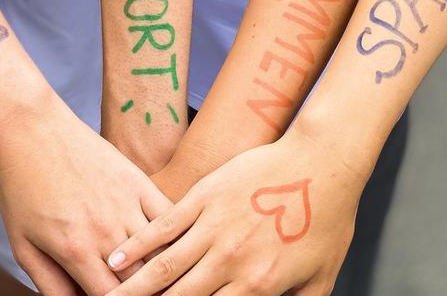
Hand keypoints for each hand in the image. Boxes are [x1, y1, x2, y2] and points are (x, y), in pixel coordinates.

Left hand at [0, 94, 172, 294]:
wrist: (33, 133)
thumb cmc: (23, 187)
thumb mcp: (23, 246)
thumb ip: (50, 285)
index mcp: (75, 251)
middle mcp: (105, 231)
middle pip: (141, 281)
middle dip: (145, 292)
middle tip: (144, 290)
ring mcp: (126, 204)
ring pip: (160, 251)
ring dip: (163, 268)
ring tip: (162, 275)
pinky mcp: (137, 181)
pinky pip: (167, 216)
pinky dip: (174, 235)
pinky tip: (174, 244)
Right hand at [103, 129, 368, 295]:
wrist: (322, 162)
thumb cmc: (327, 217)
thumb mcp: (322, 277)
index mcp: (257, 286)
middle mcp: (230, 261)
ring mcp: (214, 227)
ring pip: (164, 267)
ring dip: (134, 288)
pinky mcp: (204, 196)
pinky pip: (165, 226)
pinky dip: (139, 244)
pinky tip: (119, 257)